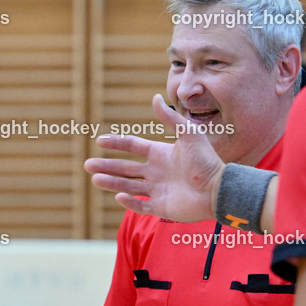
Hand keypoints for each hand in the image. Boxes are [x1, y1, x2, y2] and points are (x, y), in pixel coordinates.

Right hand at [84, 94, 224, 221]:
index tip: (99, 141)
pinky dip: (129, 202)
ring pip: (128, 186)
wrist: (218, 188)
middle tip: (87, 165)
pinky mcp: (162, 208)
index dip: (117, 143)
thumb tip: (155, 97)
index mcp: (160, 154)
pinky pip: (141, 206)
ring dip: (111, 183)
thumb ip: (170, 118)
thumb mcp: (188, 134)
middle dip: (106, 166)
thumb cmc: (206, 160)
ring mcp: (158, 190)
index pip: (133, 147)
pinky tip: (118, 196)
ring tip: (95, 179)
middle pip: (125, 168)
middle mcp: (156, 171)